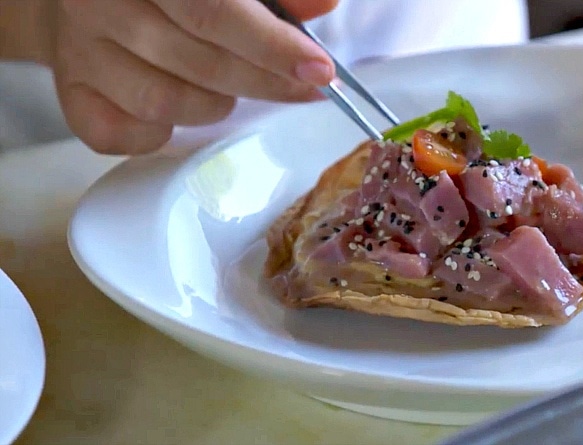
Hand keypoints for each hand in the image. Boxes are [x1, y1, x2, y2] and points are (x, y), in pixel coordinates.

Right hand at [47, 0, 337, 154]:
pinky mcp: (70, 94)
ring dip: (212, 104)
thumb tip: (323, 4)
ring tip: (222, 86)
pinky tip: (173, 109)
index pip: (215, 9)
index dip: (272, 45)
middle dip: (264, 82)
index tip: (319, 70)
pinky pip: (124, 136)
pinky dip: (159, 133)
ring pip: (166, 102)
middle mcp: (99, 3)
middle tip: (302, 87)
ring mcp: (79, 50)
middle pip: (198, 60)